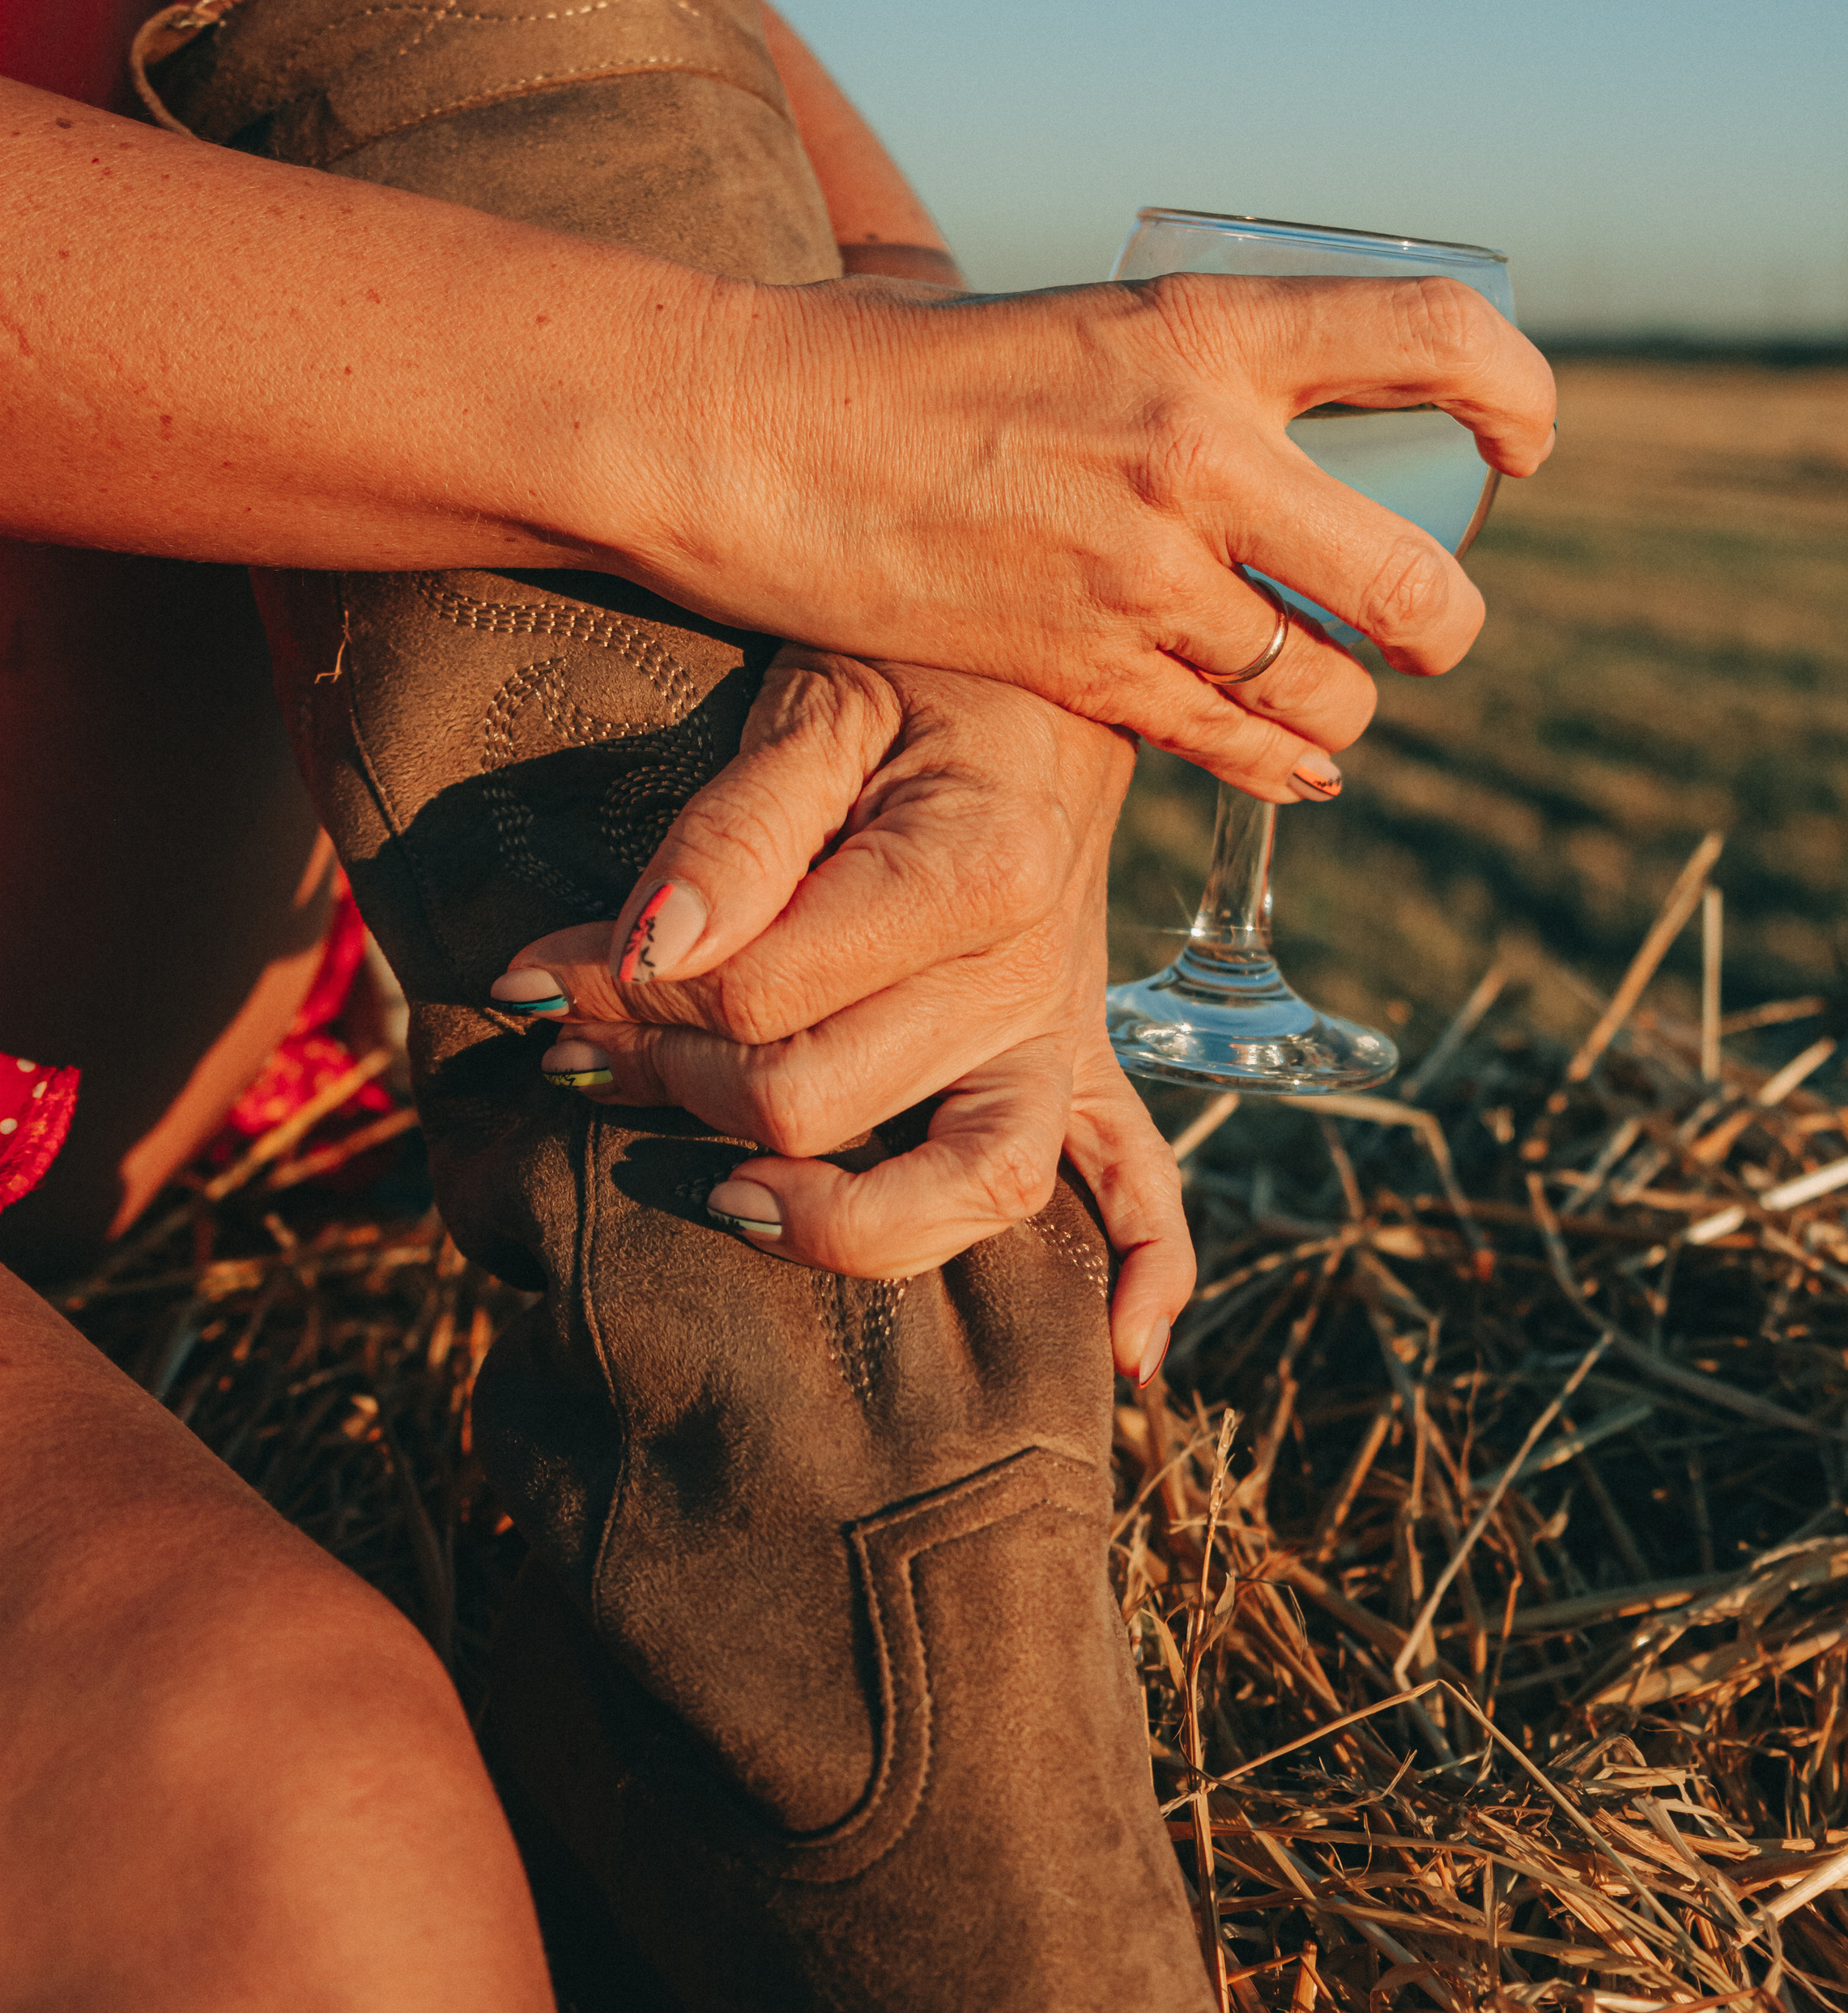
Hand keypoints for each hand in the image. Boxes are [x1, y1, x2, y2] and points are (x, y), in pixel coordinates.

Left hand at [490, 649, 1194, 1384]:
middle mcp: (1030, 971)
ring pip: (965, 1188)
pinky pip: (1145, 1183)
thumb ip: (731, 829)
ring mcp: (1061, 1028)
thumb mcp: (816, 703)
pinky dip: (1146, 1269)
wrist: (1047, 656)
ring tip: (727, 1203)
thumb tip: (642, 949)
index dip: (621, 991)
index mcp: (972, 871)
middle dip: (665, 1077)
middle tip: (576, 1040)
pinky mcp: (1081, 1056)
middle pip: (817, 1099)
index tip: (535, 968)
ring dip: (831, 1215)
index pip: (758, 994)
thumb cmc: (916, 670)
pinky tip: (1125, 1356)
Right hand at [640, 267, 1555, 801]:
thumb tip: (1287, 410)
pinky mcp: (1084, 667)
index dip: (1516, 394)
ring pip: (1335, 687)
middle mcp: (1202, 450)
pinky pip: (1239, 746)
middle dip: (1444, 621)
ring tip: (1338, 693)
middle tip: (1427, 621)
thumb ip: (1194, 367)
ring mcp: (1145, 573)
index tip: (1516, 443)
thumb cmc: (912, 363)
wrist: (758, 434)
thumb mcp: (1088, 321)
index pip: (1440, 335)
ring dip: (1352, 707)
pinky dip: (1285, 767)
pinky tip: (1298, 766)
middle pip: (1416, 578)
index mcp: (1210, 328)